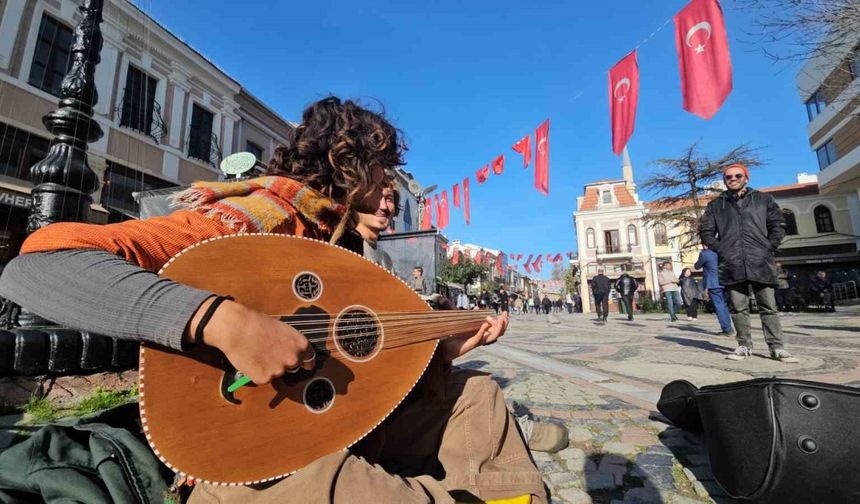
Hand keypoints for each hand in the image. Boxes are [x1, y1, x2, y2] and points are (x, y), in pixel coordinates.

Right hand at [191, 299, 314, 384]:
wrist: (237, 328)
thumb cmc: (257, 323)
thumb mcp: (281, 328)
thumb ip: (288, 342)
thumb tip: (287, 349)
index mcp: (300, 345)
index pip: (309, 360)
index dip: (304, 362)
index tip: (301, 365)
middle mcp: (293, 359)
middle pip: (291, 367)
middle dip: (282, 363)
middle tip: (268, 354)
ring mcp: (279, 371)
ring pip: (275, 373)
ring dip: (268, 367)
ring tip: (256, 353)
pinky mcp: (264, 378)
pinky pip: (262, 378)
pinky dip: (256, 373)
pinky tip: (250, 360)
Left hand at [440, 311, 507, 361]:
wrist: (448, 349)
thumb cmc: (457, 337)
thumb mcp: (466, 325)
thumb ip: (473, 317)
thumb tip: (477, 307)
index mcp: (483, 334)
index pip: (497, 328)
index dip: (500, 321)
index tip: (496, 313)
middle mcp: (483, 338)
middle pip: (499, 333)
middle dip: (504, 323)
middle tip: (505, 314)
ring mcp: (478, 341)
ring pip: (492, 337)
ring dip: (498, 327)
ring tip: (501, 319)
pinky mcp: (471, 343)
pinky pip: (479, 337)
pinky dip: (482, 330)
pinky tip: (485, 323)